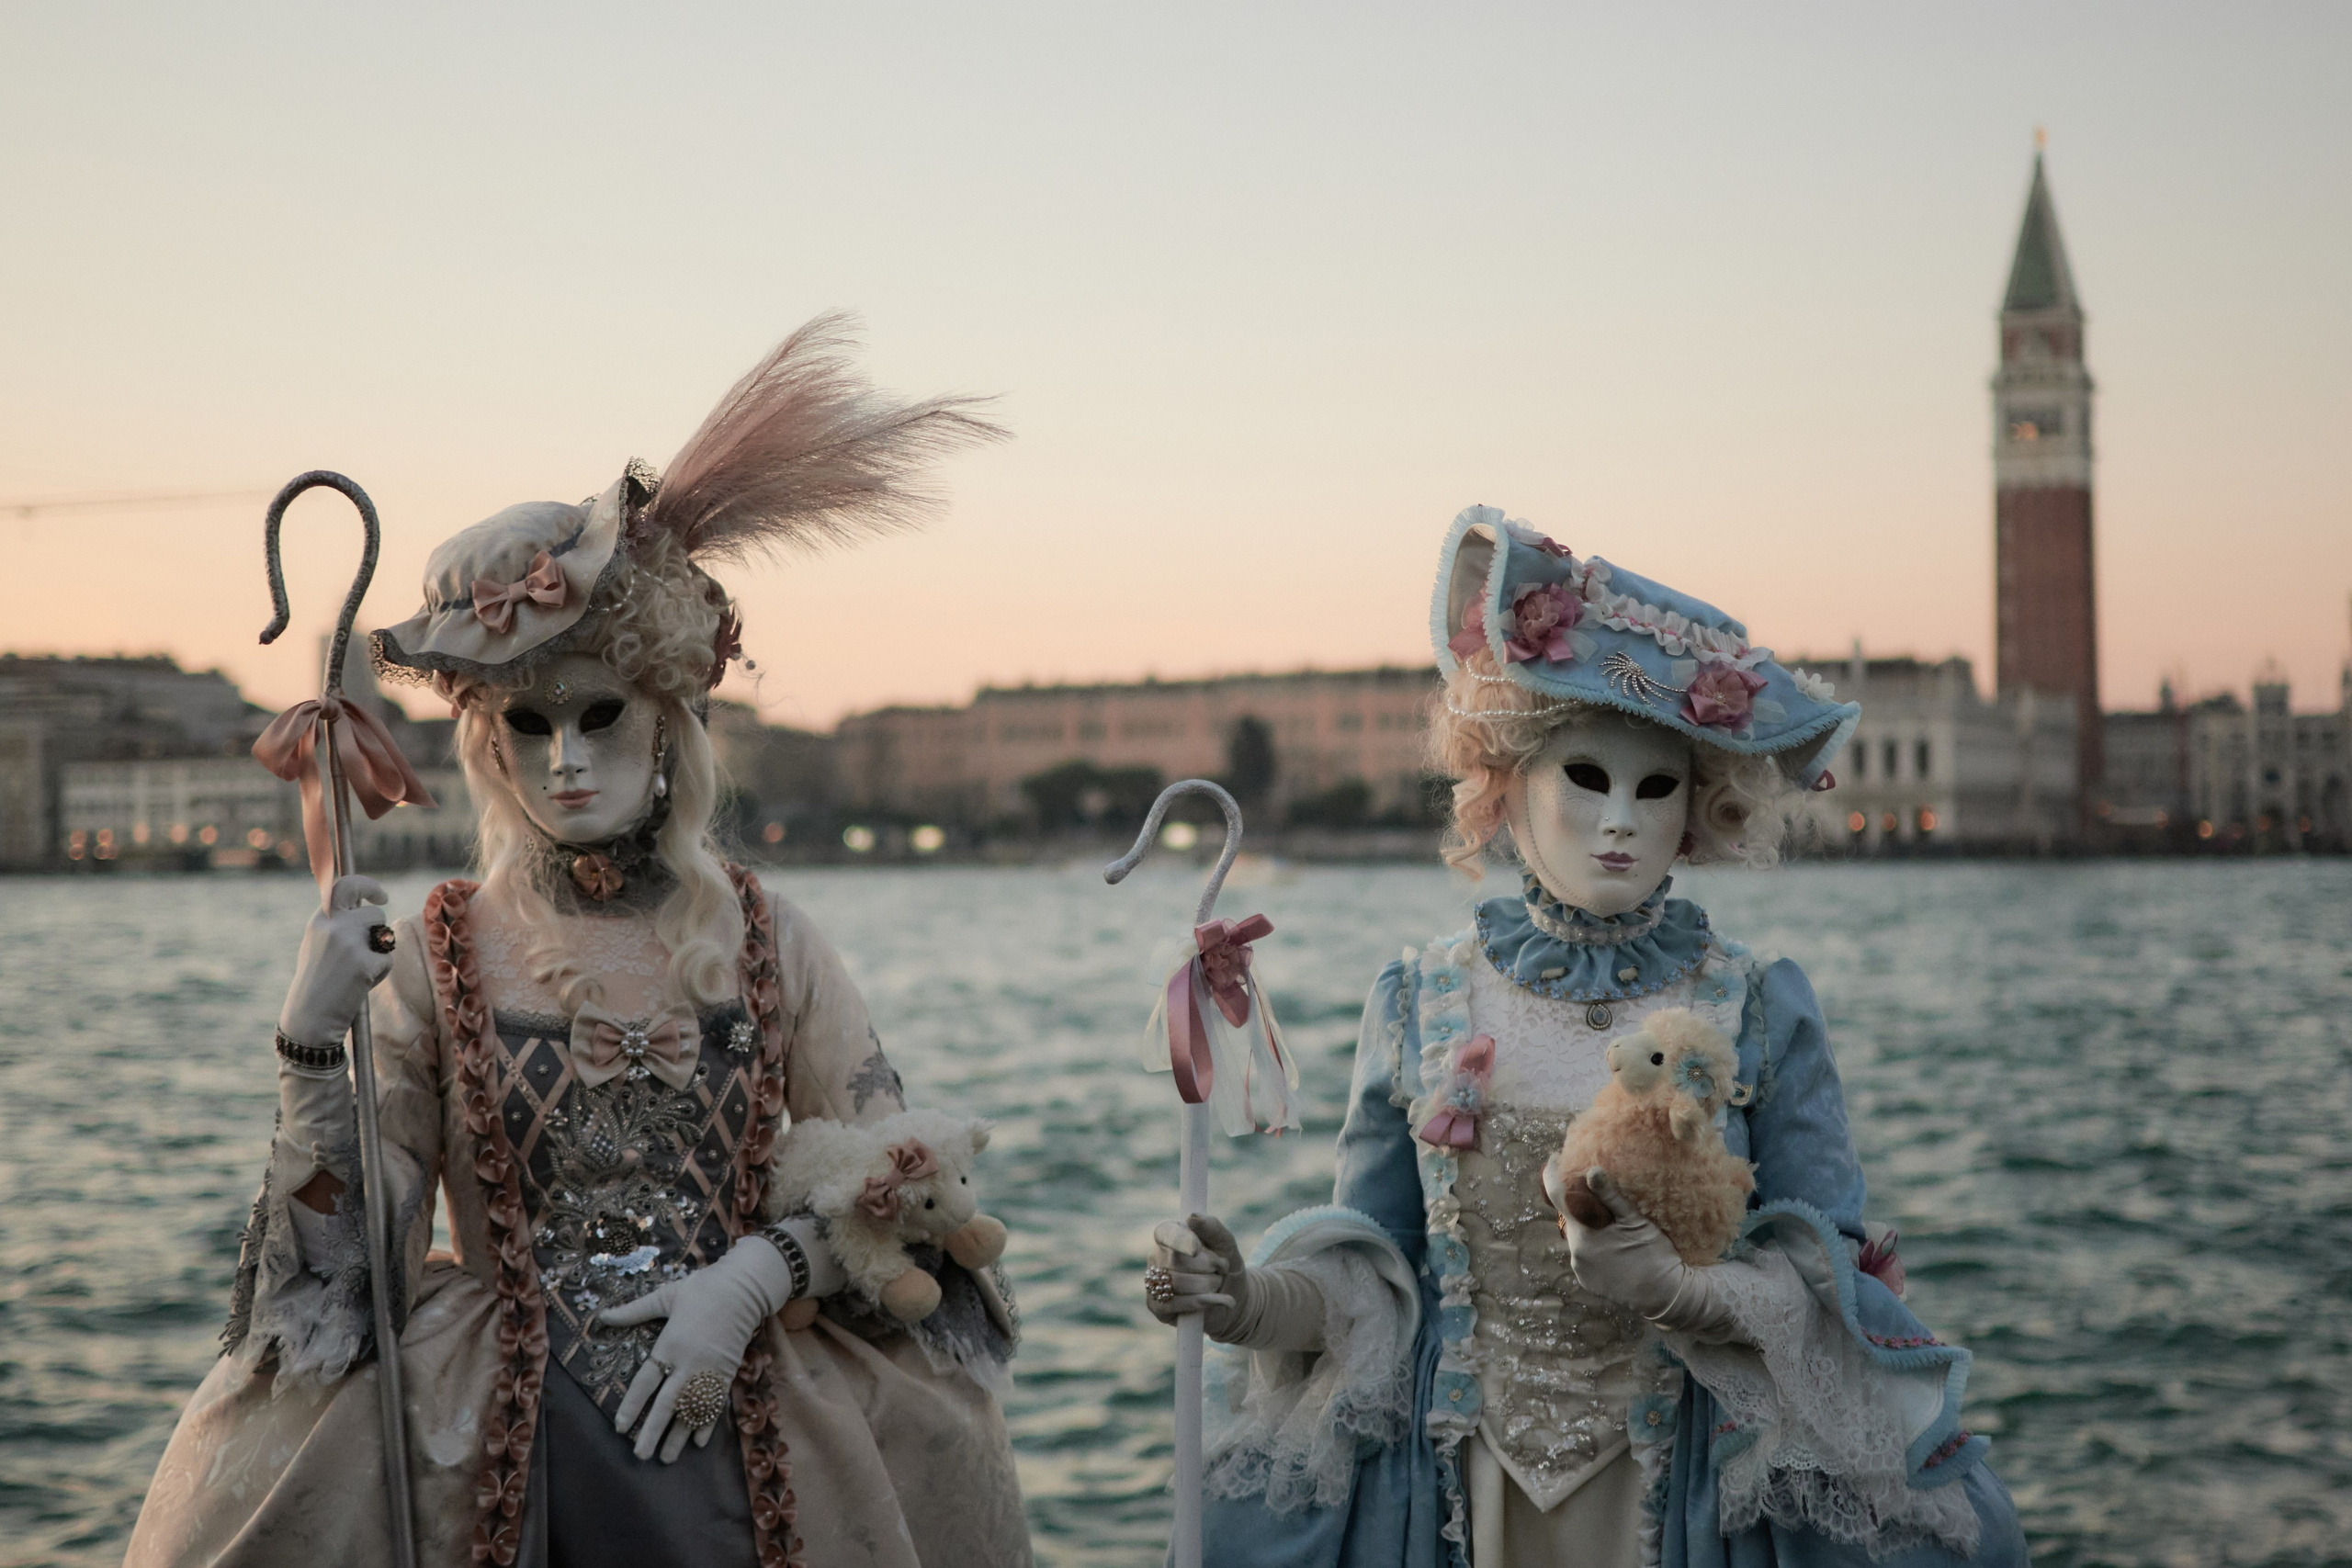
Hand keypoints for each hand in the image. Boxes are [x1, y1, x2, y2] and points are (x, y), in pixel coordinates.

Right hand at [279, 875, 393, 1046]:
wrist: (311, 1016)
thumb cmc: (317, 982)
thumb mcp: (317, 944)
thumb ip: (337, 923)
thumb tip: (364, 905)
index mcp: (320, 920)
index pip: (345, 886)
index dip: (367, 885)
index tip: (379, 895)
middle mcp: (335, 926)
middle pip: (374, 913)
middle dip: (380, 925)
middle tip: (381, 935)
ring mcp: (351, 944)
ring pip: (384, 935)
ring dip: (379, 950)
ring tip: (357, 969)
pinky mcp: (366, 963)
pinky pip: (387, 959)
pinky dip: (380, 971)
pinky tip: (360, 984)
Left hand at [598, 1235, 798, 1462]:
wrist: (744, 1288)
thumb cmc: (702, 1289)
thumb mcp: (666, 1295)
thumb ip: (634, 1310)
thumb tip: (603, 1316)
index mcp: (670, 1344)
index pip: (646, 1381)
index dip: (633, 1406)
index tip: (620, 1427)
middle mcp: (689, 1362)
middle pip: (668, 1403)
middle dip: (653, 1431)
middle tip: (641, 1456)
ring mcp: (710, 1370)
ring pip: (692, 1409)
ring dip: (679, 1435)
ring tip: (667, 1458)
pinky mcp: (727, 1373)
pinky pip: (715, 1403)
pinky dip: (707, 1424)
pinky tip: (699, 1443)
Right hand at [1145, 1214, 1250, 1339]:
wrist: (1233, 1298)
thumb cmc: (1226, 1266)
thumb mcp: (1226, 1245)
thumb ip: (1213, 1228)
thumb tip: (1192, 1218)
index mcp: (1171, 1235)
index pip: (1165, 1232)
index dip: (1180, 1240)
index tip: (1196, 1249)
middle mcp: (1157, 1256)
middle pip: (1176, 1260)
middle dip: (1208, 1267)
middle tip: (1221, 1270)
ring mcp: (1153, 1282)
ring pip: (1177, 1283)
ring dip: (1208, 1285)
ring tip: (1217, 1284)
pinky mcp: (1157, 1307)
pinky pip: (1176, 1304)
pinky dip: (1202, 1302)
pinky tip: (1218, 1300)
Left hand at [1562, 1169, 1740, 1341]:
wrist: (1667, 1297)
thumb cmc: (1656, 1254)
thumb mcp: (1636, 1221)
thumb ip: (1612, 1196)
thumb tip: (1592, 1170)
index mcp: (1583, 1233)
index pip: (1556, 1195)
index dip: (1553, 1173)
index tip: (1556, 1157)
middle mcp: (1576, 1252)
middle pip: (1569, 1215)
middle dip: (1576, 1200)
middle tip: (1590, 1184)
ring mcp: (1581, 1268)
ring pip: (1578, 1234)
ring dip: (1587, 1223)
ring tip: (1606, 1216)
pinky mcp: (1588, 1280)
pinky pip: (1585, 1253)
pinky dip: (1593, 1243)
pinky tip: (1611, 1241)